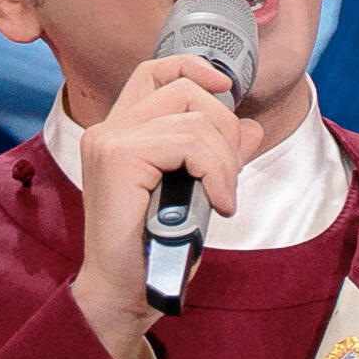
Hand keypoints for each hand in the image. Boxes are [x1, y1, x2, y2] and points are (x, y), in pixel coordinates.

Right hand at [66, 54, 267, 358]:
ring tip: (222, 197)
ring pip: (194, 121)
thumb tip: (250, 126)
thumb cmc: (155, 248)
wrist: (125, 289)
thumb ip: (218, 155)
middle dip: (225, 129)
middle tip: (228, 177)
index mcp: (120, 130)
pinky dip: (217, 173)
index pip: (155, 70)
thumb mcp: (196, 191)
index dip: (194, 68)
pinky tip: (219, 205)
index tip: (227, 89)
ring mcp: (110, 140)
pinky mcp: (119, 158)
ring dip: (224, 161)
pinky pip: (189, 145)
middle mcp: (108, 128)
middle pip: (185, 91)